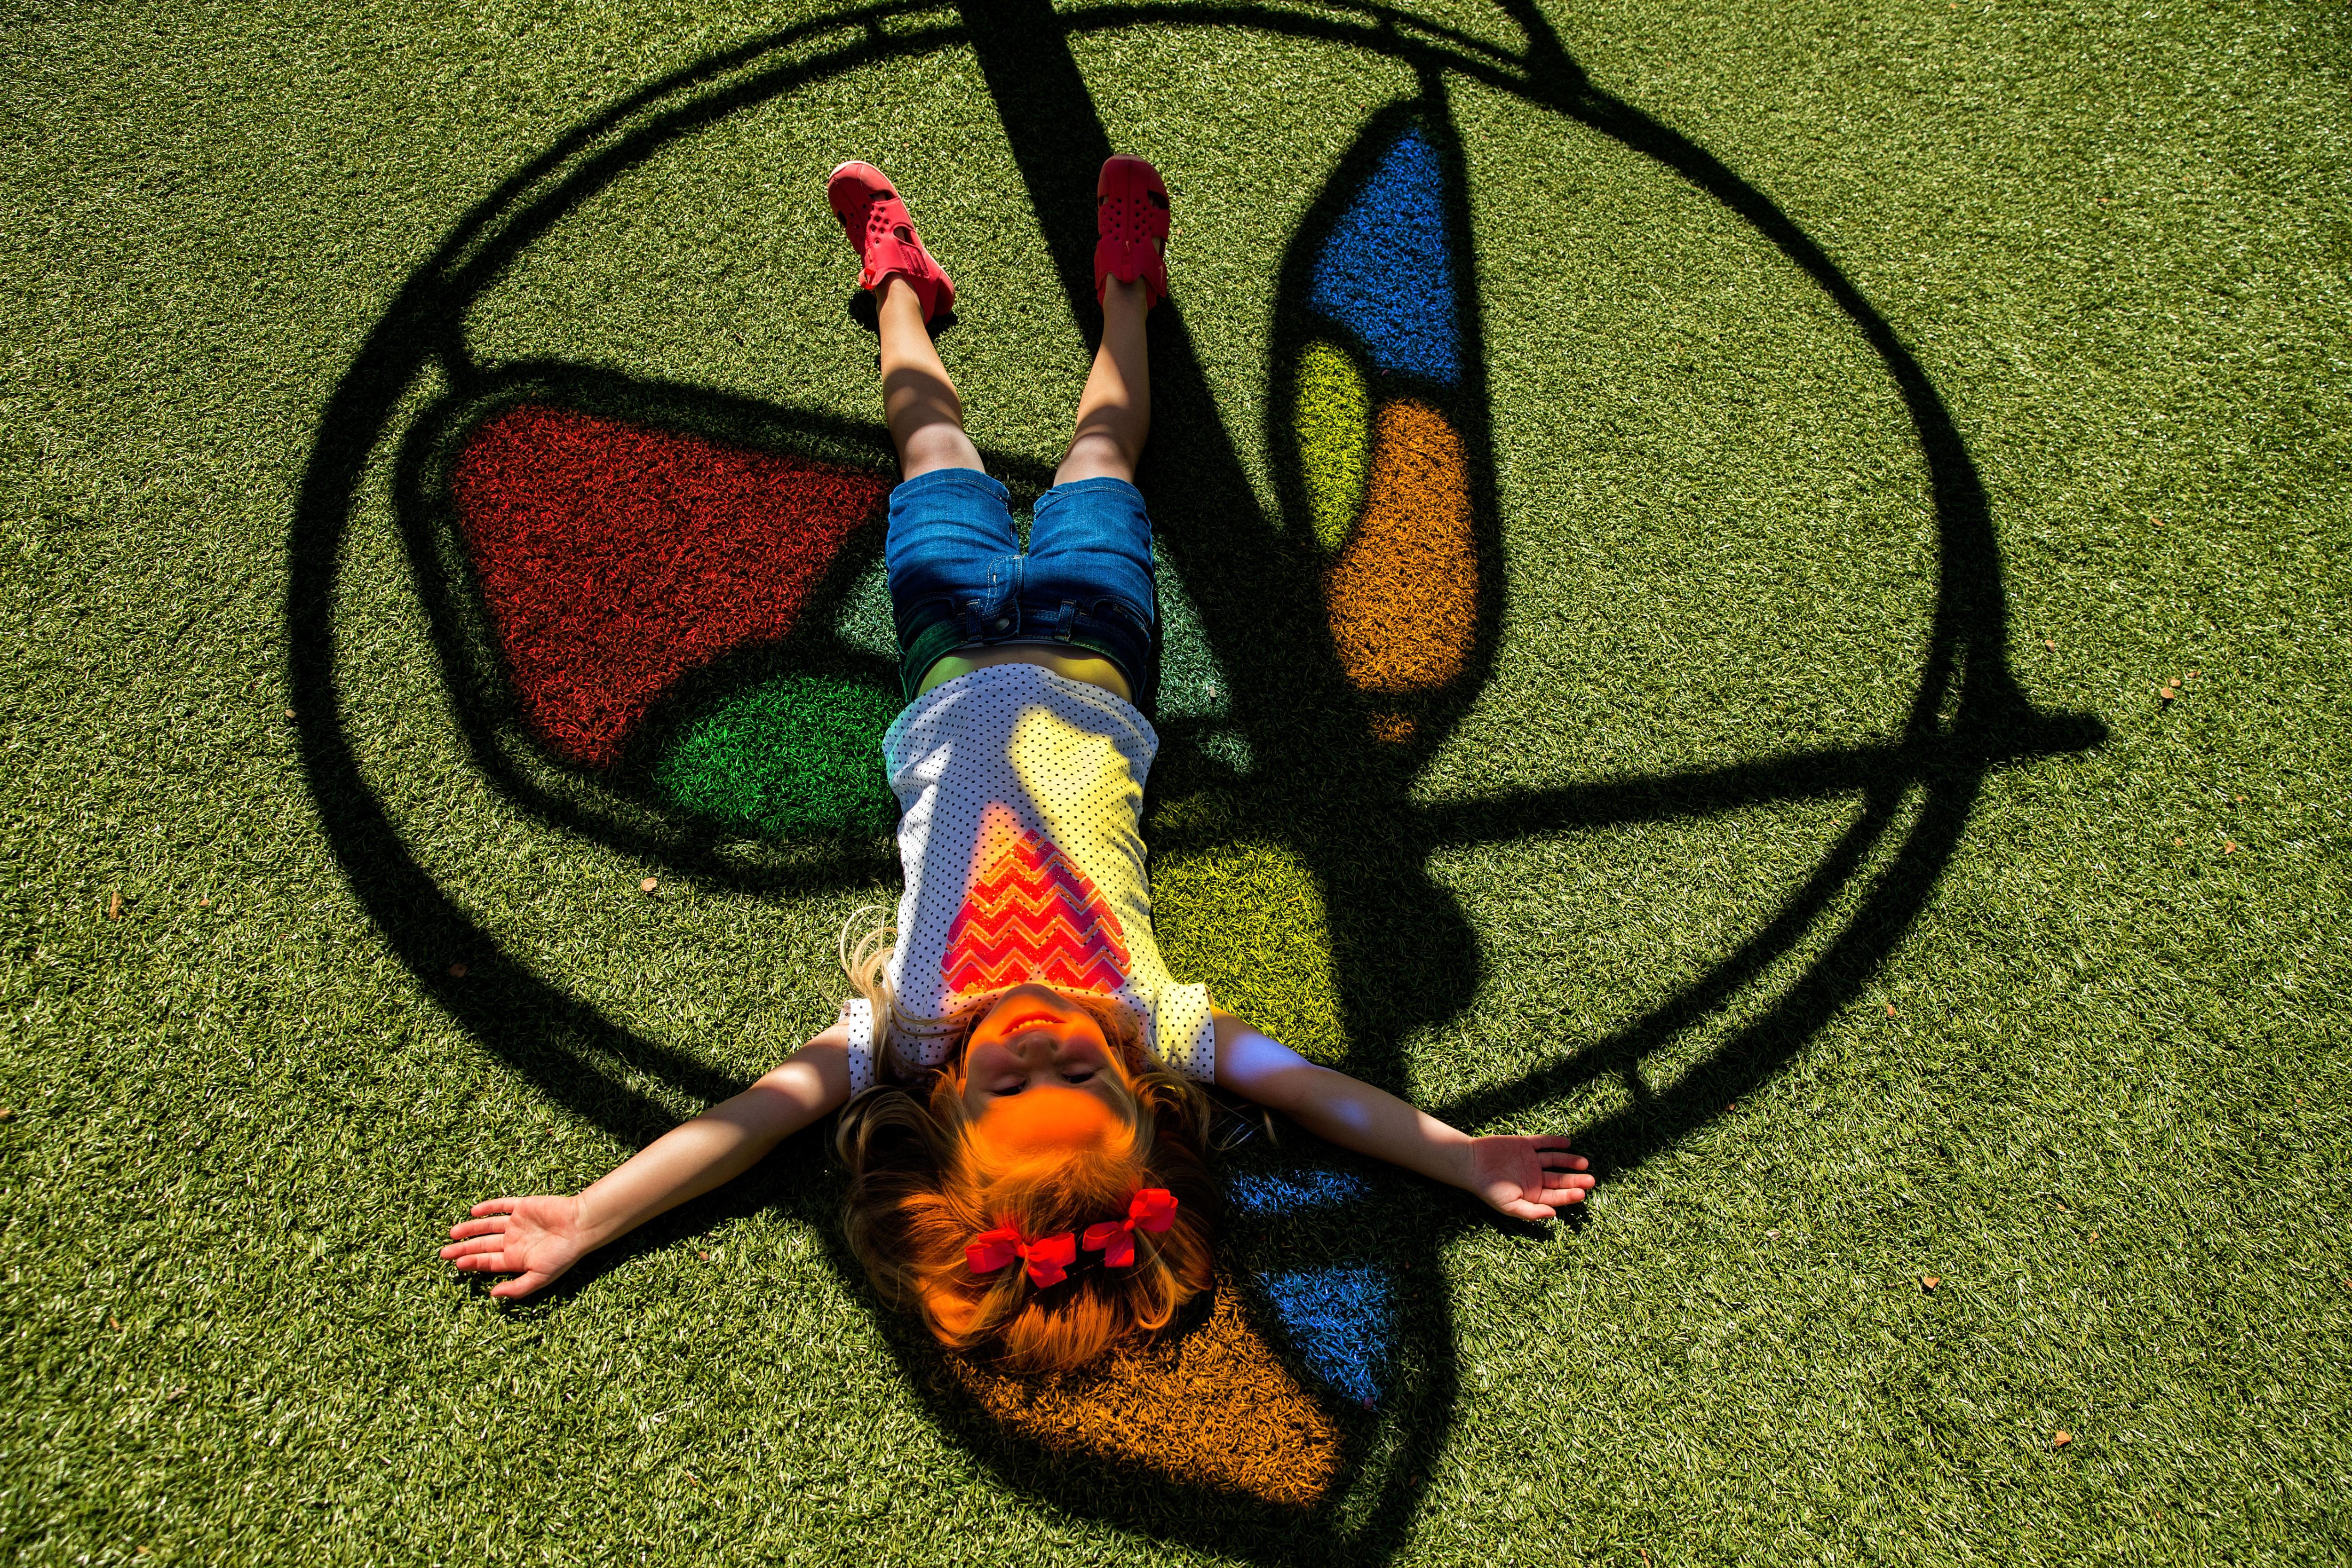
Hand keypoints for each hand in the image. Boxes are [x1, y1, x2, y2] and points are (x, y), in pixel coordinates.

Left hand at [440, 1195, 589, 1298]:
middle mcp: (514, 1241)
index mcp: (517, 1258)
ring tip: (452, 1233)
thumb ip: (517, 1288)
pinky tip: (473, 1212)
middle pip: (483, 1245)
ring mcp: (517, 1223)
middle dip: (463, 1249)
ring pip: (487, 1226)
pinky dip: (487, 1207)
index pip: (488, 1262)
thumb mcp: (540, 1277)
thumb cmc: (563, 1255)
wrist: (580, 1226)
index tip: (455, 1264)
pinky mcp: (523, 1206)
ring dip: (470, 1229)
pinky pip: (501, 1206)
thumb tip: (492, 1296)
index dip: (471, 1262)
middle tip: (443, 1253)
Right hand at [1466, 1136, 1594, 1221]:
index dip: (1570, 1195)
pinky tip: (1567, 1143)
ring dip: (1569, 1161)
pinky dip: (1555, 1142)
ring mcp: (1531, 1160)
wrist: (1471, 1164)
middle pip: (1560, 1179)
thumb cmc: (1488, 1190)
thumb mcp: (1509, 1206)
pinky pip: (1543, 1143)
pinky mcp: (1525, 1145)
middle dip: (1575, 1180)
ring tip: (1584, 1163)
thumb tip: (1554, 1215)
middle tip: (1591, 1180)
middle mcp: (1535, 1177)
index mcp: (1532, 1194)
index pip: (1556, 1196)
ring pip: (1555, 1160)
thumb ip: (1532, 1212)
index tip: (1582, 1193)